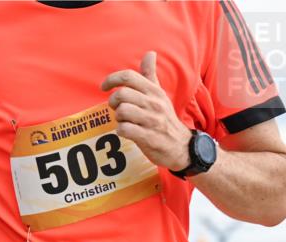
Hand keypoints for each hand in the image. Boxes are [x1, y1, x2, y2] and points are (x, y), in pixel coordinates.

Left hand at [101, 51, 192, 170]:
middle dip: (113, 101)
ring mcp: (152, 120)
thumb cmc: (164, 118)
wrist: (180, 145)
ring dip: (118, 117)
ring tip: (124, 121)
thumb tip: (149, 53)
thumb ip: (150, 75)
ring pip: (122, 111)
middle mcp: (154, 103)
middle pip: (122, 94)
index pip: (129, 77)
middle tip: (116, 108)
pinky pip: (125, 129)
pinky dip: (121, 131)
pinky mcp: (148, 137)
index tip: (104, 87)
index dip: (112, 79)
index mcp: (154, 91)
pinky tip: (126, 132)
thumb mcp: (159, 94)